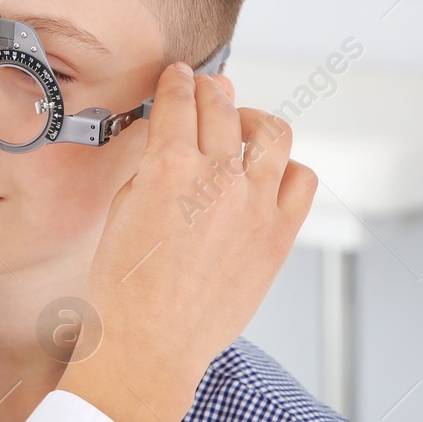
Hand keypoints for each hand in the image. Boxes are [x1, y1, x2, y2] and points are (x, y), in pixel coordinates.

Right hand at [57, 64, 317, 421]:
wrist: (149, 345)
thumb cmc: (123, 288)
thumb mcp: (121, 210)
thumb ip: (150, 167)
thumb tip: (168, 141)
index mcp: (166, 168)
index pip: (178, 100)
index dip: (176, 81)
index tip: (178, 76)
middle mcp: (216, 179)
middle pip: (223, 107)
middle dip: (211, 91)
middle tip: (206, 91)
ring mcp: (254, 206)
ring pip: (272, 132)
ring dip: (253, 120)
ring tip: (243, 126)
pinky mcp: (279, 235)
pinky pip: (301, 179)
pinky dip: (287, 167)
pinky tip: (268, 173)